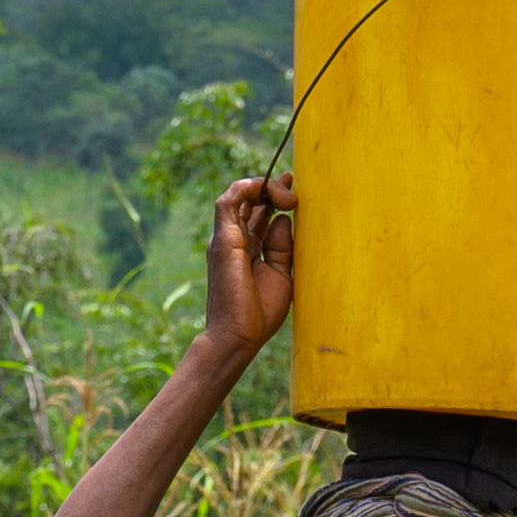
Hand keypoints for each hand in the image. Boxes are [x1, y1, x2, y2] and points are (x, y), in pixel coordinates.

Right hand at [196, 176, 295, 368]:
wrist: (239, 336)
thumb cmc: (259, 313)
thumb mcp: (281, 274)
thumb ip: (282, 246)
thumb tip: (284, 219)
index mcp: (248, 249)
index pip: (259, 214)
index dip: (275, 197)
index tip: (293, 188)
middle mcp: (234, 240)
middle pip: (250, 202)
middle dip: (271, 187)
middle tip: (292, 181)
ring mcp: (226, 239)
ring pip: (238, 196)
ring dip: (261, 186)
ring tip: (284, 189)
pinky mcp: (223, 240)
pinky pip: (228, 202)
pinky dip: (244, 188)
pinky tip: (263, 187)